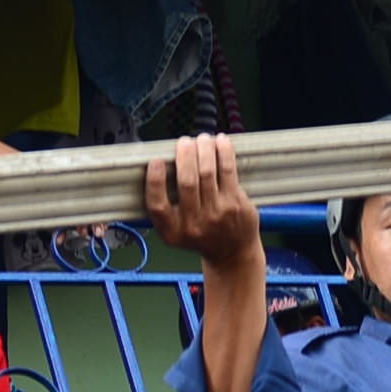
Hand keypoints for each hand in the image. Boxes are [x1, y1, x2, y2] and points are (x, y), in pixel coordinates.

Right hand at [145, 133, 262, 271]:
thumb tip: (162, 163)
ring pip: (207, 172)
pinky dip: (223, 152)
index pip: (158, 205)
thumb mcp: (176, 231)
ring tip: (202, 139)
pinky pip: (228, 171)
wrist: (231, 253)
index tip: (155, 161)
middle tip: (184, 142)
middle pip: (186, 182)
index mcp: (172, 232)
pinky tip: (220, 141)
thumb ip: (166, 206)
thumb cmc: (200, 235)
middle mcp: (194, 225)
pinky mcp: (236, 204)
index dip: (154, 181)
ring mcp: (217, 214)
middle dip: (184, 156)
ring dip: (204, 149)